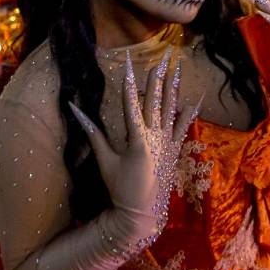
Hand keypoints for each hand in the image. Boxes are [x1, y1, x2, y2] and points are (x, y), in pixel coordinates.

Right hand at [68, 50, 199, 254]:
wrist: (143, 212)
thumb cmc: (120, 187)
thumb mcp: (105, 160)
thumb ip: (92, 133)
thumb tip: (74, 110)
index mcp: (136, 138)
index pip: (131, 102)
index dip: (130, 80)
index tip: (131, 61)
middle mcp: (155, 137)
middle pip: (156, 100)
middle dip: (159, 77)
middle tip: (164, 57)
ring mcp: (167, 143)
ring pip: (172, 109)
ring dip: (175, 87)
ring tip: (179, 68)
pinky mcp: (174, 150)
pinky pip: (183, 127)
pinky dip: (188, 112)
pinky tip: (194, 98)